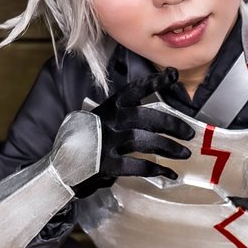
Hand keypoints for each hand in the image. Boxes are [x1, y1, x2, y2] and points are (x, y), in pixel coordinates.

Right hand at [73, 69, 194, 197]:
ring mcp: (106, 142)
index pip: (134, 90)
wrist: (58, 168)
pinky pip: (138, 165)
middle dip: (171, 123)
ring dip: (168, 147)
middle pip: (147, 116)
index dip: (155, 82)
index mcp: (108, 108)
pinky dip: (156, 169)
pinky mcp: (106, 164)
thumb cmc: (82, 144)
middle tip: (189, 132)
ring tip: (183, 154)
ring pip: (145, 140)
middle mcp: (109, 121)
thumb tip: (153, 122)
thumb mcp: (98, 122)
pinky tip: (167, 173)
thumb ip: (120, 118)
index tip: (173, 75)